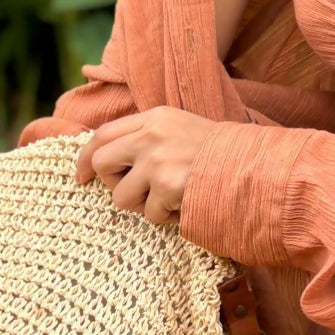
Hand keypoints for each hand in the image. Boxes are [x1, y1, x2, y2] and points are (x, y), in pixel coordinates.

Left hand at [74, 107, 218, 225]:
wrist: (254, 166)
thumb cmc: (218, 153)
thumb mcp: (181, 128)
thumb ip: (147, 136)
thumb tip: (105, 159)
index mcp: (154, 117)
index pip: (102, 134)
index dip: (84, 158)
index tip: (80, 177)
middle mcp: (151, 135)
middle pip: (101, 162)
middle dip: (111, 183)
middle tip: (132, 191)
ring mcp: (157, 161)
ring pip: (121, 196)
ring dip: (143, 206)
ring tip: (169, 198)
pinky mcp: (167, 186)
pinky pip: (150, 214)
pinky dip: (167, 217)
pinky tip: (186, 203)